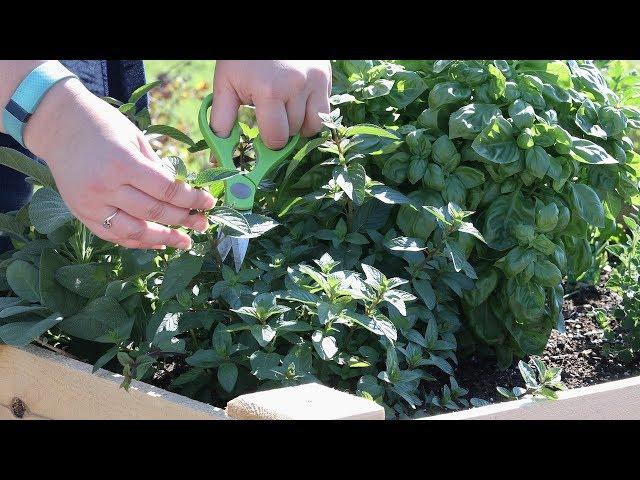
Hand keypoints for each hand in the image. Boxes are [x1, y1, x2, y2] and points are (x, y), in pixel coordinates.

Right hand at [23, 79, 214, 249]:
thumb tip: (183, 193)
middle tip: (203, 224)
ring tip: (184, 241)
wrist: (58, 125)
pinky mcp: (82, 214)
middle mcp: (105, 187)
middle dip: (184, 220)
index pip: (166, 190)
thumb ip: (157, 168)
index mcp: (123, 163)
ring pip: (135, 231)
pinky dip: (138, 242)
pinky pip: (114, 235)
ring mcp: (91, 204)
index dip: (192, 199)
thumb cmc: (102, 126)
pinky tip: (157, 242)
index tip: (209, 203)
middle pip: (154, 212)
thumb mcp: (136, 139)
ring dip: (164, 238)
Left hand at [210, 60, 331, 148]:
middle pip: (293, 134)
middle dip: (281, 131)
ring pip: (312, 126)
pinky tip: (298, 101)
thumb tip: (219, 160)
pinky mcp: (325, 77)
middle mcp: (296, 87)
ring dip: (298, 125)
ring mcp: (314, 81)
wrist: (265, 31)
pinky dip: (312, 114)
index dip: (268, 142)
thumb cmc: (243, 59)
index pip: (276, 139)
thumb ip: (221, 122)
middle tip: (270, 115)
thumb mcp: (226, 84)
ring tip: (284, 108)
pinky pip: (324, 112)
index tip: (262, 134)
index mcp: (269, 91)